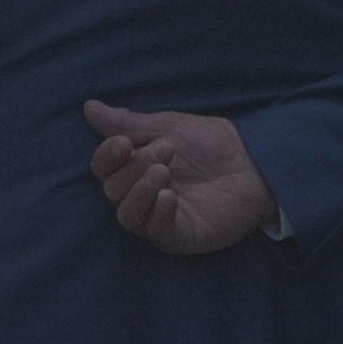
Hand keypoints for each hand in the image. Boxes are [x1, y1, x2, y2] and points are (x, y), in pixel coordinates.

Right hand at [85, 100, 280, 255]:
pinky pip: (157, 232)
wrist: (253, 160)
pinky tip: (169, 196)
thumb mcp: (167, 126)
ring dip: (139, 191)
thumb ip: (128, 123)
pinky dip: (157, 213)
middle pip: (113, 191)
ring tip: (163, 172)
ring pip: (127, 216)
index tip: (123, 142)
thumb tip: (89, 106)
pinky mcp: (181, 236)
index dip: (106, 157)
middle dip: (134, 167)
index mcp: (134, 169)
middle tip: (167, 150)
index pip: (103, 170)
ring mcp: (160, 218)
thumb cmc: (210, 143)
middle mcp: (141, 195)